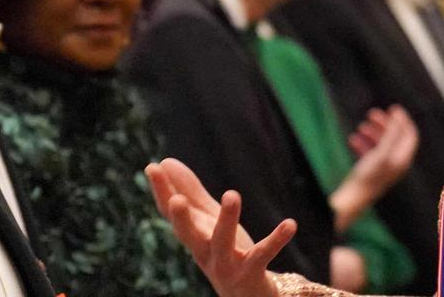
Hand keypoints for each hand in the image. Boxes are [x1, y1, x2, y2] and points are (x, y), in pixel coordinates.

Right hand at [146, 158, 294, 296]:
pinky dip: (276, 239)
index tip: (152, 167)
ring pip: (223, 243)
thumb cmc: (225, 252)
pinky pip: (263, 254)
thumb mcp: (207, 220)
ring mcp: (226, 265)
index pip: (172, 215)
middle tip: (175, 201)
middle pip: (188, 236)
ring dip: (227, 219)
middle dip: (181, 220)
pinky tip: (290, 223)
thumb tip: (165, 161)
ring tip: (232, 194)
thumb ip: (190, 193)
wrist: (247, 295)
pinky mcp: (251, 273)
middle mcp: (205, 252)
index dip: (161, 192)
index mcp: (194, 236)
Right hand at [330, 106, 418, 230]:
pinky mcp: (370, 172)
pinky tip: (352, 139)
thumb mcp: (381, 152)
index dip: (403, 120)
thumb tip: (398, 116)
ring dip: (372, 133)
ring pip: (381, 144)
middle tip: (372, 114)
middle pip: (395, 138)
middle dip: (385, 124)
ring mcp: (383, 168)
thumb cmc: (368, 176)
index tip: (392, 108)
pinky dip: (363, 144)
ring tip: (361, 126)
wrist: (351, 200)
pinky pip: (369, 153)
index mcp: (402, 159)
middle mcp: (395, 164)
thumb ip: (391, 134)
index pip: (410, 135)